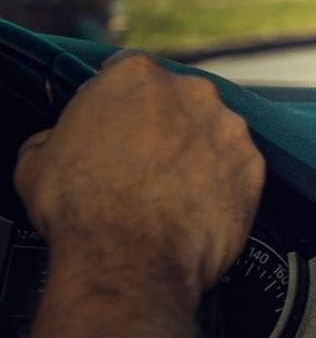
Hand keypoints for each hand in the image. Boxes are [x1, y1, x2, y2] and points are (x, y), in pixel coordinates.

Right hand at [14, 51, 264, 308]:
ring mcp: (229, 129)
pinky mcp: (254, 170)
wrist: (130, 262)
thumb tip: (60, 145)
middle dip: (169, 128)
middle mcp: (190, 91)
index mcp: (135, 75)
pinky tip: (204, 211)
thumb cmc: (80, 211)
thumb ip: (57, 138)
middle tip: (152, 167)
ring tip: (181, 194)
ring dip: (202, 155)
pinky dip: (227, 187)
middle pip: (181, 103)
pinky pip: (240, 172)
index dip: (124, 107)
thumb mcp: (39, 161)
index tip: (122, 131)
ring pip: (215, 135)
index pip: (132, 76)